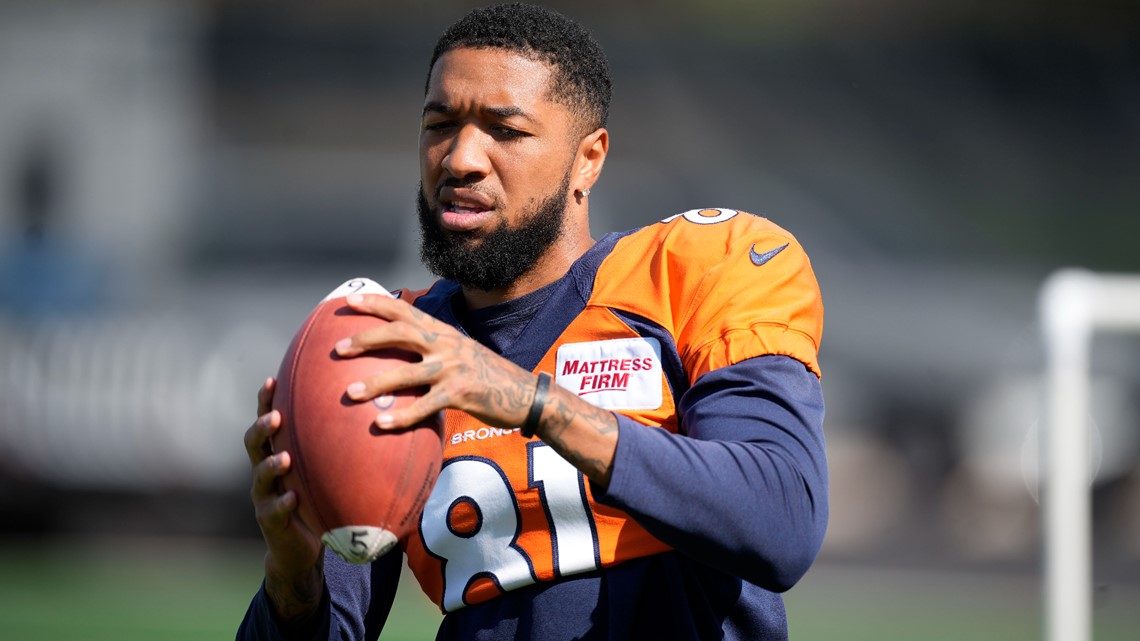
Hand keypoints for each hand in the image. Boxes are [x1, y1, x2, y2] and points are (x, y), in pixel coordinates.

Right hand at [243, 377, 324, 623]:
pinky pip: (274, 511)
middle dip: (262, 428)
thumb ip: (338, 448)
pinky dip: (283, 503)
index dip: (266, 401)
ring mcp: (263, 496)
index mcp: (276, 452)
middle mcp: (264, 471)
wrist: (298, 547)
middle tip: (276, 417)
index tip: (273, 379)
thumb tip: (377, 416)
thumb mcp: (324, 471)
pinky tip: (293, 498)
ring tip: (284, 458)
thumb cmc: (316, 499)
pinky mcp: (269, 522)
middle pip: (254, 444)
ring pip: (260, 476)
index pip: (268, 421)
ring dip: (270, 466)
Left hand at [336, 294, 536, 429]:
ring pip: (407, 372)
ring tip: (348, 392)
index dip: (376, 304)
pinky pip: (425, 406)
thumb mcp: (461, 354)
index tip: (348, 302)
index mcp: (444, 332)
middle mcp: (447, 344)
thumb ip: (434, 350)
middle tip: (337, 347)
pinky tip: (380, 424)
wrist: (526, 394)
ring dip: (375, 382)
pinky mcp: (461, 394)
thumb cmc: (488, 377)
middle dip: (367, 338)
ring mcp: (454, 368)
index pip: (405, 311)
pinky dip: (402, 416)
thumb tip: (401, 354)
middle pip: (400, 333)